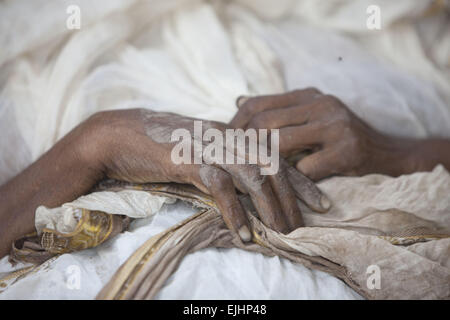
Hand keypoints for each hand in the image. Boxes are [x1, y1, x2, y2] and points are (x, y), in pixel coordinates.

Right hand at [85, 109, 330, 239]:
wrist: (117, 136)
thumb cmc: (156, 146)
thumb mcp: (197, 149)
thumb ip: (220, 160)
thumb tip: (240, 184)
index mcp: (230, 134)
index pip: (275, 155)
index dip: (301, 178)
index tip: (319, 201)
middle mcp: (225, 137)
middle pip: (271, 165)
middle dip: (292, 197)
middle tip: (302, 225)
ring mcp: (208, 147)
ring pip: (252, 176)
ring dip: (270, 208)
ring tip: (282, 234)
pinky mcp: (188, 160)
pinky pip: (220, 187)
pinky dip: (235, 212)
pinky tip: (245, 234)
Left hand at [230, 88, 431, 179]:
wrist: (389, 154)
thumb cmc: (341, 139)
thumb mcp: (312, 118)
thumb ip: (280, 111)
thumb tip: (239, 101)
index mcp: (309, 95)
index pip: (258, 104)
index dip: (234, 125)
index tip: (221, 144)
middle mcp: (322, 105)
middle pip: (264, 122)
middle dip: (241, 146)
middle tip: (229, 164)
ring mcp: (336, 126)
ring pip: (281, 144)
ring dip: (262, 165)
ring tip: (250, 178)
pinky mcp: (348, 150)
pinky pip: (306, 169)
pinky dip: (292, 181)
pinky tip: (286, 190)